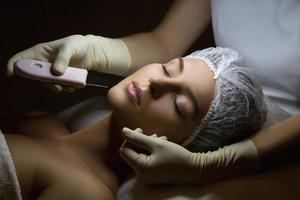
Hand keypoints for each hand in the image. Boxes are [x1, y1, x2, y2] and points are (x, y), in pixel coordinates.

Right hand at [6, 34, 129, 91]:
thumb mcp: (70, 48)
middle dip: (46, 83)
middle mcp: (44, 63)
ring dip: (58, 87)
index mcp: (41, 52)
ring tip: (71, 86)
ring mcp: (52, 71)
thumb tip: (56, 73)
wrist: (91, 52)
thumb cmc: (78, 45)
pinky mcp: (61, 77)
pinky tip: (75, 86)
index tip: (12, 73)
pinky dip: (66, 88)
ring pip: (48, 83)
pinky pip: (59, 85)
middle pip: (35, 76)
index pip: (22, 58)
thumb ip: (63, 59)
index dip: (14, 65)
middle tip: (58, 86)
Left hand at [120, 127, 258, 184]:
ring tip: (161, 139)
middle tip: (153, 134)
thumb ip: (138, 137)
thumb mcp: (157, 143)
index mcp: (141, 168)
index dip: (130, 139)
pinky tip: (163, 145)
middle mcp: (141, 175)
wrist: (195, 170)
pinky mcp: (154, 177)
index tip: (141, 131)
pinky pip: (147, 162)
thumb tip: (123, 131)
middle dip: (141, 142)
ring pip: (140, 156)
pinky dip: (152, 153)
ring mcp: (147, 177)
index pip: (124, 150)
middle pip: (132, 153)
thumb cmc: (176, 155)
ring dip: (148, 145)